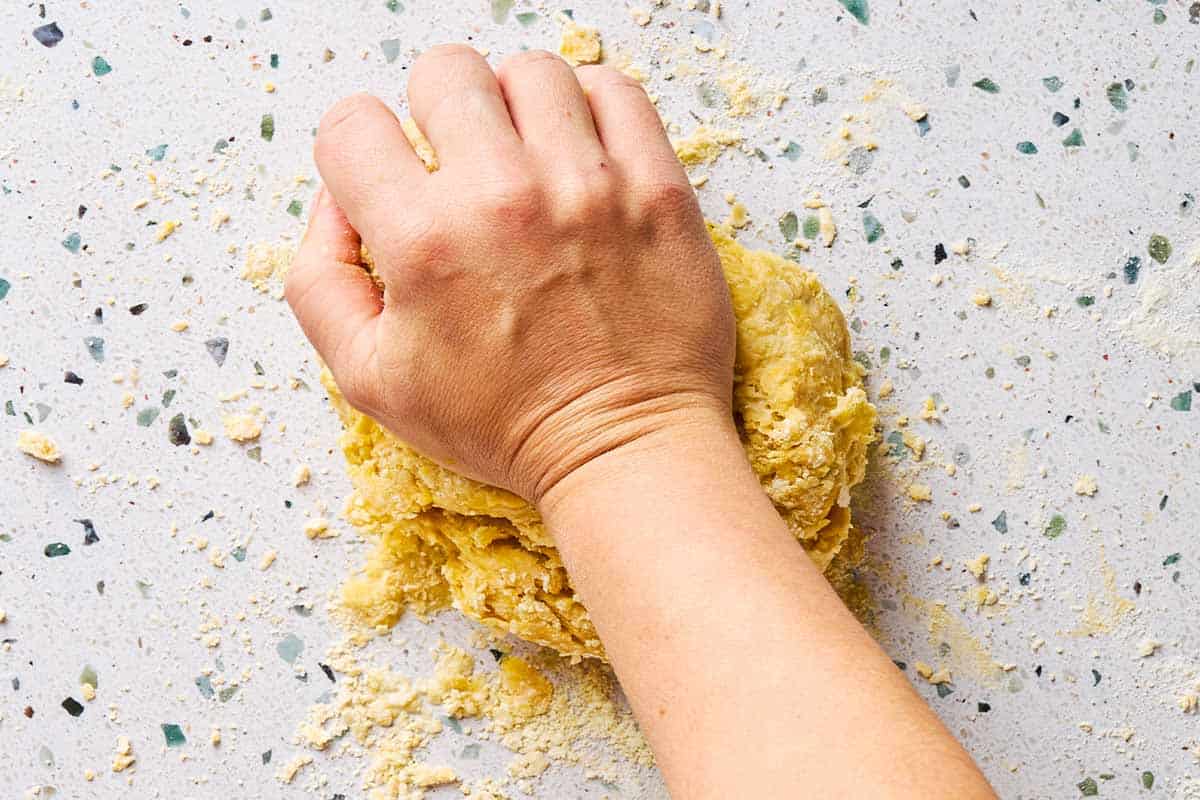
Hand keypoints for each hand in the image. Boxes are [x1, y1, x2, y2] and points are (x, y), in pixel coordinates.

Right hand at [286, 45, 733, 501]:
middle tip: (457, 164)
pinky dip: (590, 106)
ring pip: (532, 71)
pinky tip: (580, 152)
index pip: (352, 125)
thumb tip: (335, 202)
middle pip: (444, 73)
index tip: (387, 180)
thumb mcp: (370, 380)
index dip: (357, 151)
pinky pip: (617, 91)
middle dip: (435, 112)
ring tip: (525, 157)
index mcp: (424, 243)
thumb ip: (319, 281)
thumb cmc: (504, 424)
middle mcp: (504, 198)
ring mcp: (590, 186)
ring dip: (515, 104)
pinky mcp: (658, 189)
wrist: (623, 451)